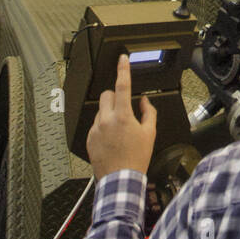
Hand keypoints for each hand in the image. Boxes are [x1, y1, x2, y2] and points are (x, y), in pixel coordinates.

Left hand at [86, 54, 156, 180]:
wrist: (120, 179)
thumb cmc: (136, 159)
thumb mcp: (150, 134)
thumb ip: (148, 112)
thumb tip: (144, 102)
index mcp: (123, 116)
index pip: (122, 86)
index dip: (123, 69)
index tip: (122, 59)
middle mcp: (106, 120)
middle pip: (107, 95)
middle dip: (116, 97)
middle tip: (125, 108)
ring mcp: (95, 129)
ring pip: (101, 110)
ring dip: (110, 113)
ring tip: (120, 130)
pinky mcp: (89, 138)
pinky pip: (96, 124)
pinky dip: (104, 126)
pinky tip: (112, 140)